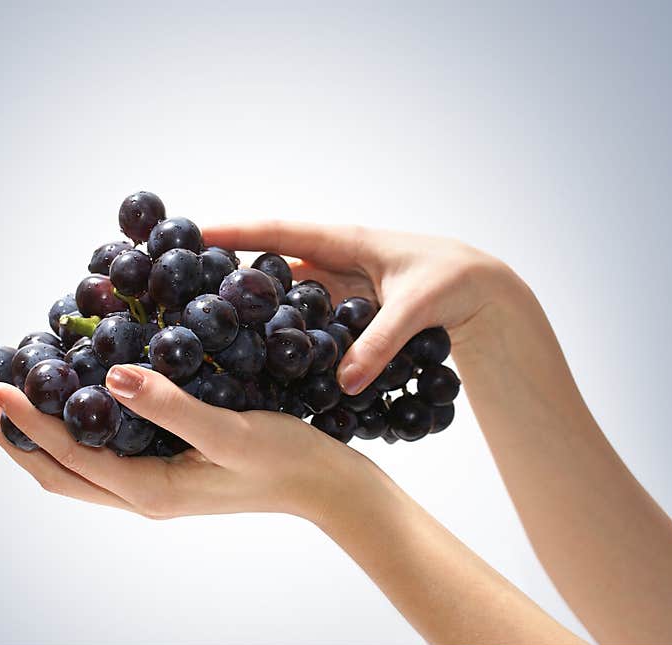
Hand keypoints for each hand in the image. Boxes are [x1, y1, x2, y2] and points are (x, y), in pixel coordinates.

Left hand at [0, 364, 374, 521]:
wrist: (325, 486)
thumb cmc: (284, 460)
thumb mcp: (229, 431)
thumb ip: (170, 406)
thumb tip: (112, 377)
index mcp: (149, 491)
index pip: (70, 456)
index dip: (27, 423)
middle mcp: (143, 496)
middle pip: (59, 474)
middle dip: (14, 440)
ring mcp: (155, 489)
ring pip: (78, 470)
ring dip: (40, 439)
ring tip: (12, 407)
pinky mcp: (169, 474)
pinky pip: (105, 460)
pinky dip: (76, 435)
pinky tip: (80, 407)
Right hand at [202, 222, 517, 394]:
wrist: (485, 293)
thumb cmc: (454, 280)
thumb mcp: (416, 307)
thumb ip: (379, 343)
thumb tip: (343, 385)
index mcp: (343, 242)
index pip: (277, 233)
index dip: (234, 233)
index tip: (192, 234)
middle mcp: (333, 264)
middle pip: (271, 266)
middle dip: (231, 274)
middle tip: (185, 288)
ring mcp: (339, 290)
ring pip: (286, 298)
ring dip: (257, 310)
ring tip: (215, 328)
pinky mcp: (349, 314)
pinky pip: (310, 324)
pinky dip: (289, 336)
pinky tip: (270, 361)